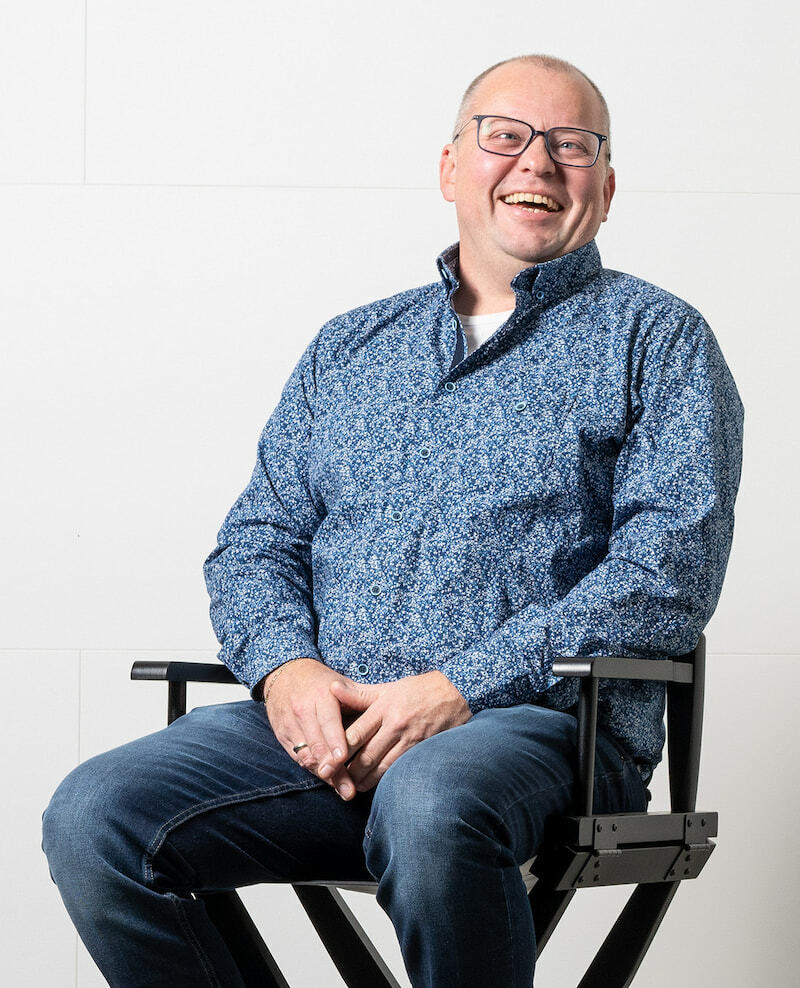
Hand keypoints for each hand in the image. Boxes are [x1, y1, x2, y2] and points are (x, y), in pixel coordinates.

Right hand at [263, 658, 360, 798]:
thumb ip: (359, 698)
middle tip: (348, 788)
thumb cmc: (321, 681)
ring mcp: (290, 723)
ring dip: (324, 774)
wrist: (286, 674)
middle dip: (332, 769)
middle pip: (317, 745)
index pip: (328, 722)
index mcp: (321, 695)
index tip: (343, 758)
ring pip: (306, 755)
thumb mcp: (340, 683)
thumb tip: (383, 713)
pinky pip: (297, 757)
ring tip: (342, 789)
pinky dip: (313, 769)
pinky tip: (328, 779)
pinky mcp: (282, 735)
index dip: (335, 741)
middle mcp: (302, 710)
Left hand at [324, 671, 471, 796]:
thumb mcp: (387, 688)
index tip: (326, 763)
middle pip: (367, 754)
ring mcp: (412, 738)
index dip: (339, 751)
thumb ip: (358, 693)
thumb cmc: (417, 690)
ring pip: (384, 766)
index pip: (356, 733)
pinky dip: (387, 779)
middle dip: (350, 772)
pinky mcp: (424, 749)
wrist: (455, 692)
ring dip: (366, 780)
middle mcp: (396, 724)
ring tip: (353, 787)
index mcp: (384, 707)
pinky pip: (401, 768)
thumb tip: (331, 688)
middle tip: (335, 781)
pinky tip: (377, 785)